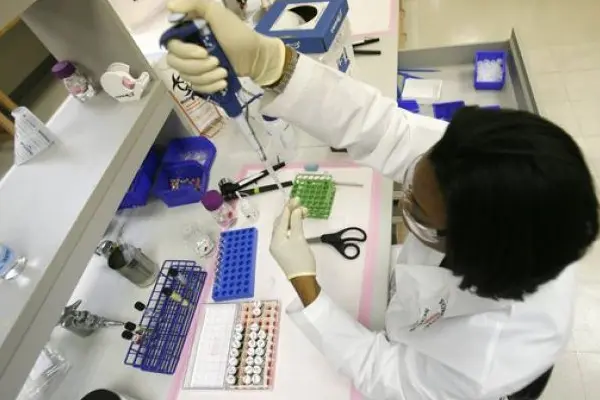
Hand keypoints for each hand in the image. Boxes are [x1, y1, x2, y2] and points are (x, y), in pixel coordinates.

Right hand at [165, 0, 285, 91]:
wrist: (256, 56)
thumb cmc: (237, 33)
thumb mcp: (217, 13)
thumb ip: (194, 3)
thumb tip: (169, 6)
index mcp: (186, 32)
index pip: (171, 45)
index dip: (185, 52)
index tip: (204, 52)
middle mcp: (185, 49)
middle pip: (175, 63)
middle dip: (197, 66)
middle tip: (217, 62)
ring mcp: (193, 66)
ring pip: (187, 77)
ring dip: (207, 76)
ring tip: (224, 72)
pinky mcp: (202, 79)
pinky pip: (197, 88)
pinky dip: (211, 86)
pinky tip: (223, 82)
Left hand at [270, 198, 315, 279]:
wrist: (303, 279)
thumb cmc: (301, 259)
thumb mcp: (299, 238)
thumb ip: (296, 222)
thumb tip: (296, 209)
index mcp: (276, 238)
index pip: (282, 219)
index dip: (289, 207)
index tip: (297, 198)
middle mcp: (274, 242)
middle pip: (280, 222)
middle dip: (290, 212)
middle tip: (300, 204)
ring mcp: (278, 247)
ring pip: (283, 228)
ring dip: (291, 219)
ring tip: (301, 212)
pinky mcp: (283, 251)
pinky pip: (285, 234)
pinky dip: (291, 227)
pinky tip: (297, 223)